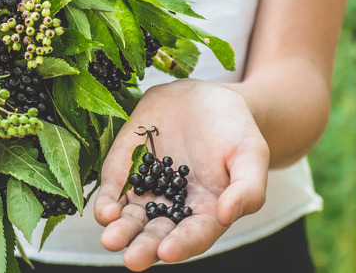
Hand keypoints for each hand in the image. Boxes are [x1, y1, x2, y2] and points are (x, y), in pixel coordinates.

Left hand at [93, 79, 269, 270]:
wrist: (204, 98)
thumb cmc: (234, 128)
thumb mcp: (251, 153)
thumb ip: (247, 188)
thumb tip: (226, 215)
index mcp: (206, 212)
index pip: (193, 236)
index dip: (181, 245)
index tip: (168, 251)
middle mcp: (173, 208)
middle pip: (156, 235)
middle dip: (143, 248)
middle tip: (132, 259)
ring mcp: (146, 190)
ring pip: (130, 219)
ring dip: (120, 232)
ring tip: (111, 239)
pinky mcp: (124, 170)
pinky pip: (113, 191)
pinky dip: (107, 203)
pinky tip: (104, 212)